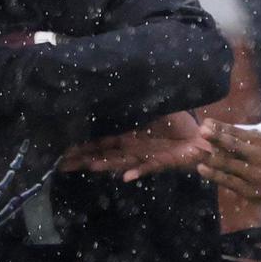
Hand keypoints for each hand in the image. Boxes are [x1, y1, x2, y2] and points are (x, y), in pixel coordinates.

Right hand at [60, 112, 210, 181]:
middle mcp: (130, 148)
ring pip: (120, 162)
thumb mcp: (152, 108)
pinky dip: (138, 173)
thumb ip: (136, 102)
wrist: (200, 138)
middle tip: (61, 164)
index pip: (98, 140)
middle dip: (83, 159)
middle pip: (102, 154)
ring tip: (90, 166)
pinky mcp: (161, 162)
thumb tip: (118, 83)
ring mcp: (144, 156)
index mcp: (126, 135)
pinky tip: (126, 178)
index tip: (60, 147)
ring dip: (106, 165)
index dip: (80, 144)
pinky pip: (148, 168)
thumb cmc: (176, 124)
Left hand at [196, 119, 260, 208]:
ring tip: (193, 150)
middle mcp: (257, 156)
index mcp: (260, 141)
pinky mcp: (249, 190)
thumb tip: (220, 126)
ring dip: (209, 157)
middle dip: (216, 138)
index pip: (238, 133)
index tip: (206, 122)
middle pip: (234, 146)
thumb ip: (245, 135)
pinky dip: (214, 174)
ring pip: (228, 164)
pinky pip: (229, 181)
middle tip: (201, 131)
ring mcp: (253, 174)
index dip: (221, 127)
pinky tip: (201, 169)